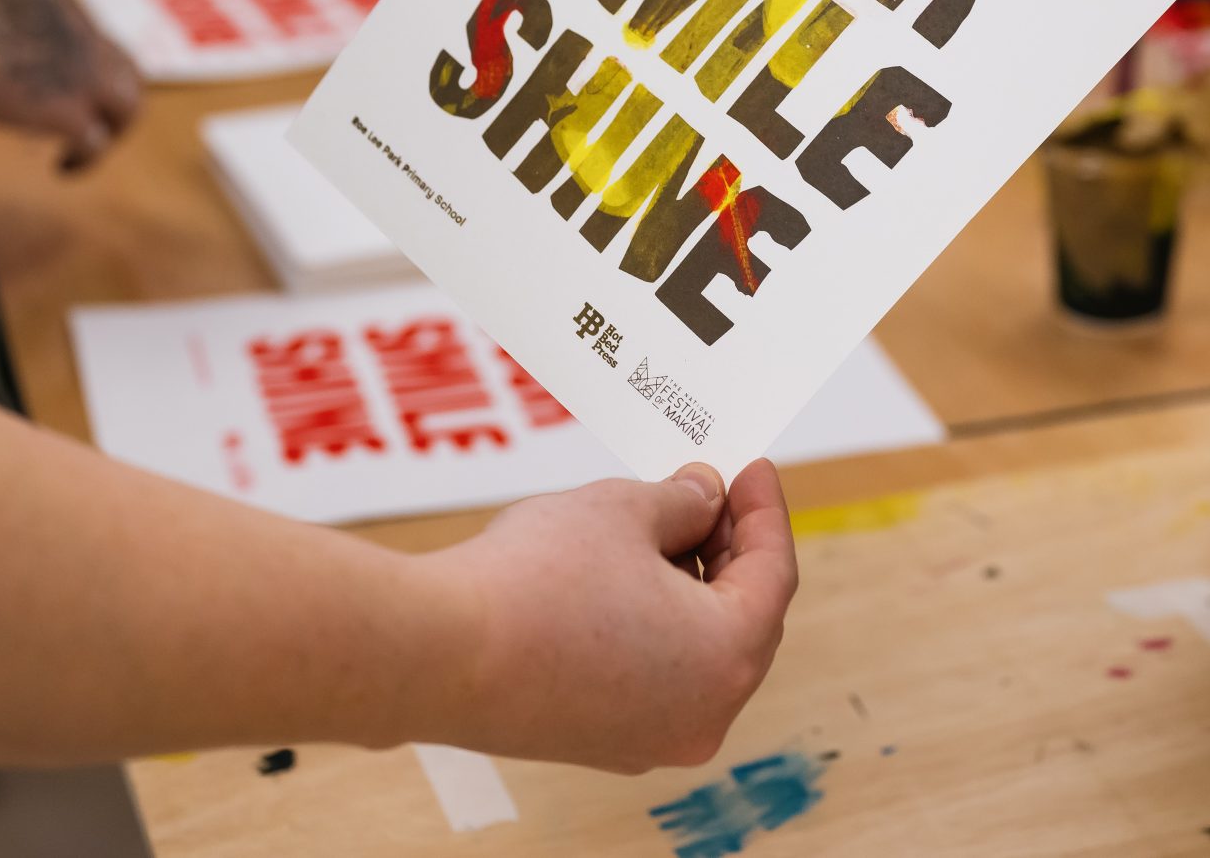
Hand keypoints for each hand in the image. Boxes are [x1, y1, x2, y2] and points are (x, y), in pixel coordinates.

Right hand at [0, 0, 140, 170]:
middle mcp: (88, 41)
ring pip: (127, 111)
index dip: (99, 74)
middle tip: (97, 130)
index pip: (104, 46)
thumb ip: (4, 37)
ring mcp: (87, 78)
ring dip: (111, 135)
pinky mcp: (72, 112)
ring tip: (81, 156)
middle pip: (130, 79)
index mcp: (68, 14)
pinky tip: (64, 168)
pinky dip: (84, 161)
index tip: (81, 94)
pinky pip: (96, 144)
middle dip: (117, 107)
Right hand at [425, 460, 797, 772]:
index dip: (765, 510)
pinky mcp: (600, 741)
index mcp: (727, 658)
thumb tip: (705, 498)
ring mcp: (650, 739)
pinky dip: (652, 626)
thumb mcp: (625, 510)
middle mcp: (702, 714)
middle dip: (728, 549)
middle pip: (742, 619)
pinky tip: (623, 578)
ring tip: (660, 524)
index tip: (750, 467)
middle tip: (709, 491)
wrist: (436, 654)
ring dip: (688, 587)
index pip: (774, 573)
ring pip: (696, 651)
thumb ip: (684, 502)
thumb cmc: (535, 581)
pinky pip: (652, 676)